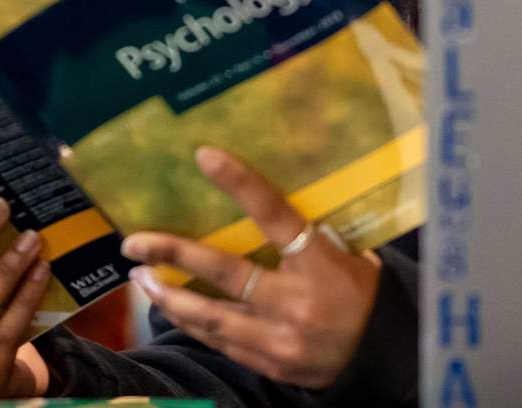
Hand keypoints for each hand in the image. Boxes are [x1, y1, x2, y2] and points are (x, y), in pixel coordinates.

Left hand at [121, 147, 380, 388]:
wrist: (387, 359)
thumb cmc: (364, 294)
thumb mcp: (347, 255)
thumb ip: (307, 236)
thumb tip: (258, 198)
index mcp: (322, 264)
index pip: (276, 215)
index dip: (240, 184)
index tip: (204, 156)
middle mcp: (297, 303)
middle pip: (225, 273)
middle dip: (173, 253)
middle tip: (134, 242)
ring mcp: (281, 340)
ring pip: (210, 316)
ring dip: (169, 296)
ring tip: (140, 278)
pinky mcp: (271, 366)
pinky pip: (221, 343)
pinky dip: (192, 324)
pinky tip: (171, 308)